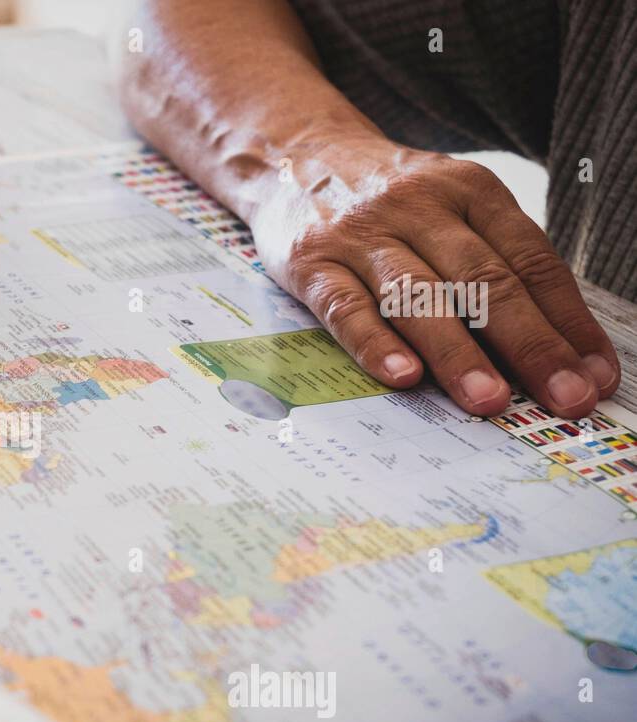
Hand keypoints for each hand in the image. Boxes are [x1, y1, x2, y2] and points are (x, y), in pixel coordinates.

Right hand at [251, 138, 619, 417]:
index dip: (568, 323)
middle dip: (531, 345)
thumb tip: (547, 348)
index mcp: (469, 191)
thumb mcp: (449, 206)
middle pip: (484, 280)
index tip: (593, 377)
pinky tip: (402, 376)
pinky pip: (346, 308)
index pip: (531, 261)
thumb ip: (491, 261)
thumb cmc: (387, 199)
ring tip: (490, 400)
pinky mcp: (311, 262)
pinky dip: (375, 344)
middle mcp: (419, 207)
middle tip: (563, 398)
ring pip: (418, 296)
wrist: (295, 155)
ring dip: (458, 352)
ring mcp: (361, 235)